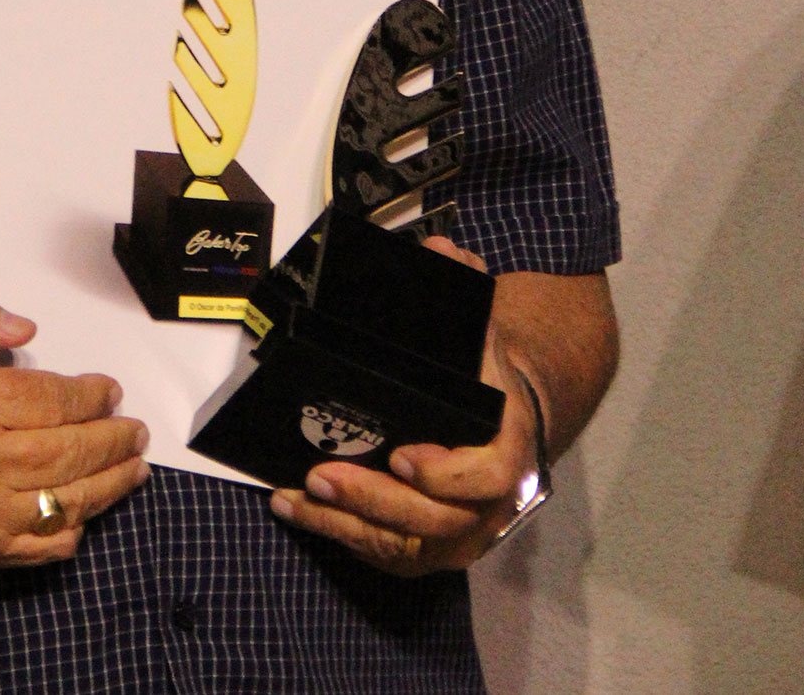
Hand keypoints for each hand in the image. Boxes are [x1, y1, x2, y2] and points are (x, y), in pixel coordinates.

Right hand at [0, 285, 149, 567]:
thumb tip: (26, 330)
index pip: (50, 400)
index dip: (90, 394)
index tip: (109, 390)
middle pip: (68, 451)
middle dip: (113, 439)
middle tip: (135, 430)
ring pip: (65, 503)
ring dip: (109, 485)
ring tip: (132, 468)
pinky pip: (39, 549)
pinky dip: (71, 531)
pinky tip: (85, 511)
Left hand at [268, 237, 536, 575]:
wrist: (503, 419)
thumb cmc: (483, 376)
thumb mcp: (482, 327)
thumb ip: (464, 288)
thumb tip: (442, 252)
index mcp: (506, 449)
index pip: (488, 476)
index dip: (447, 473)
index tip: (402, 456)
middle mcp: (486, 503)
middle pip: (434, 519)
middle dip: (373, 499)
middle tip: (321, 473)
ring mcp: (456, 531)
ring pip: (402, 544)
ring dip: (345, 520)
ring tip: (297, 494)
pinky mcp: (426, 547)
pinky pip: (382, 550)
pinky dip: (337, 531)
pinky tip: (297, 508)